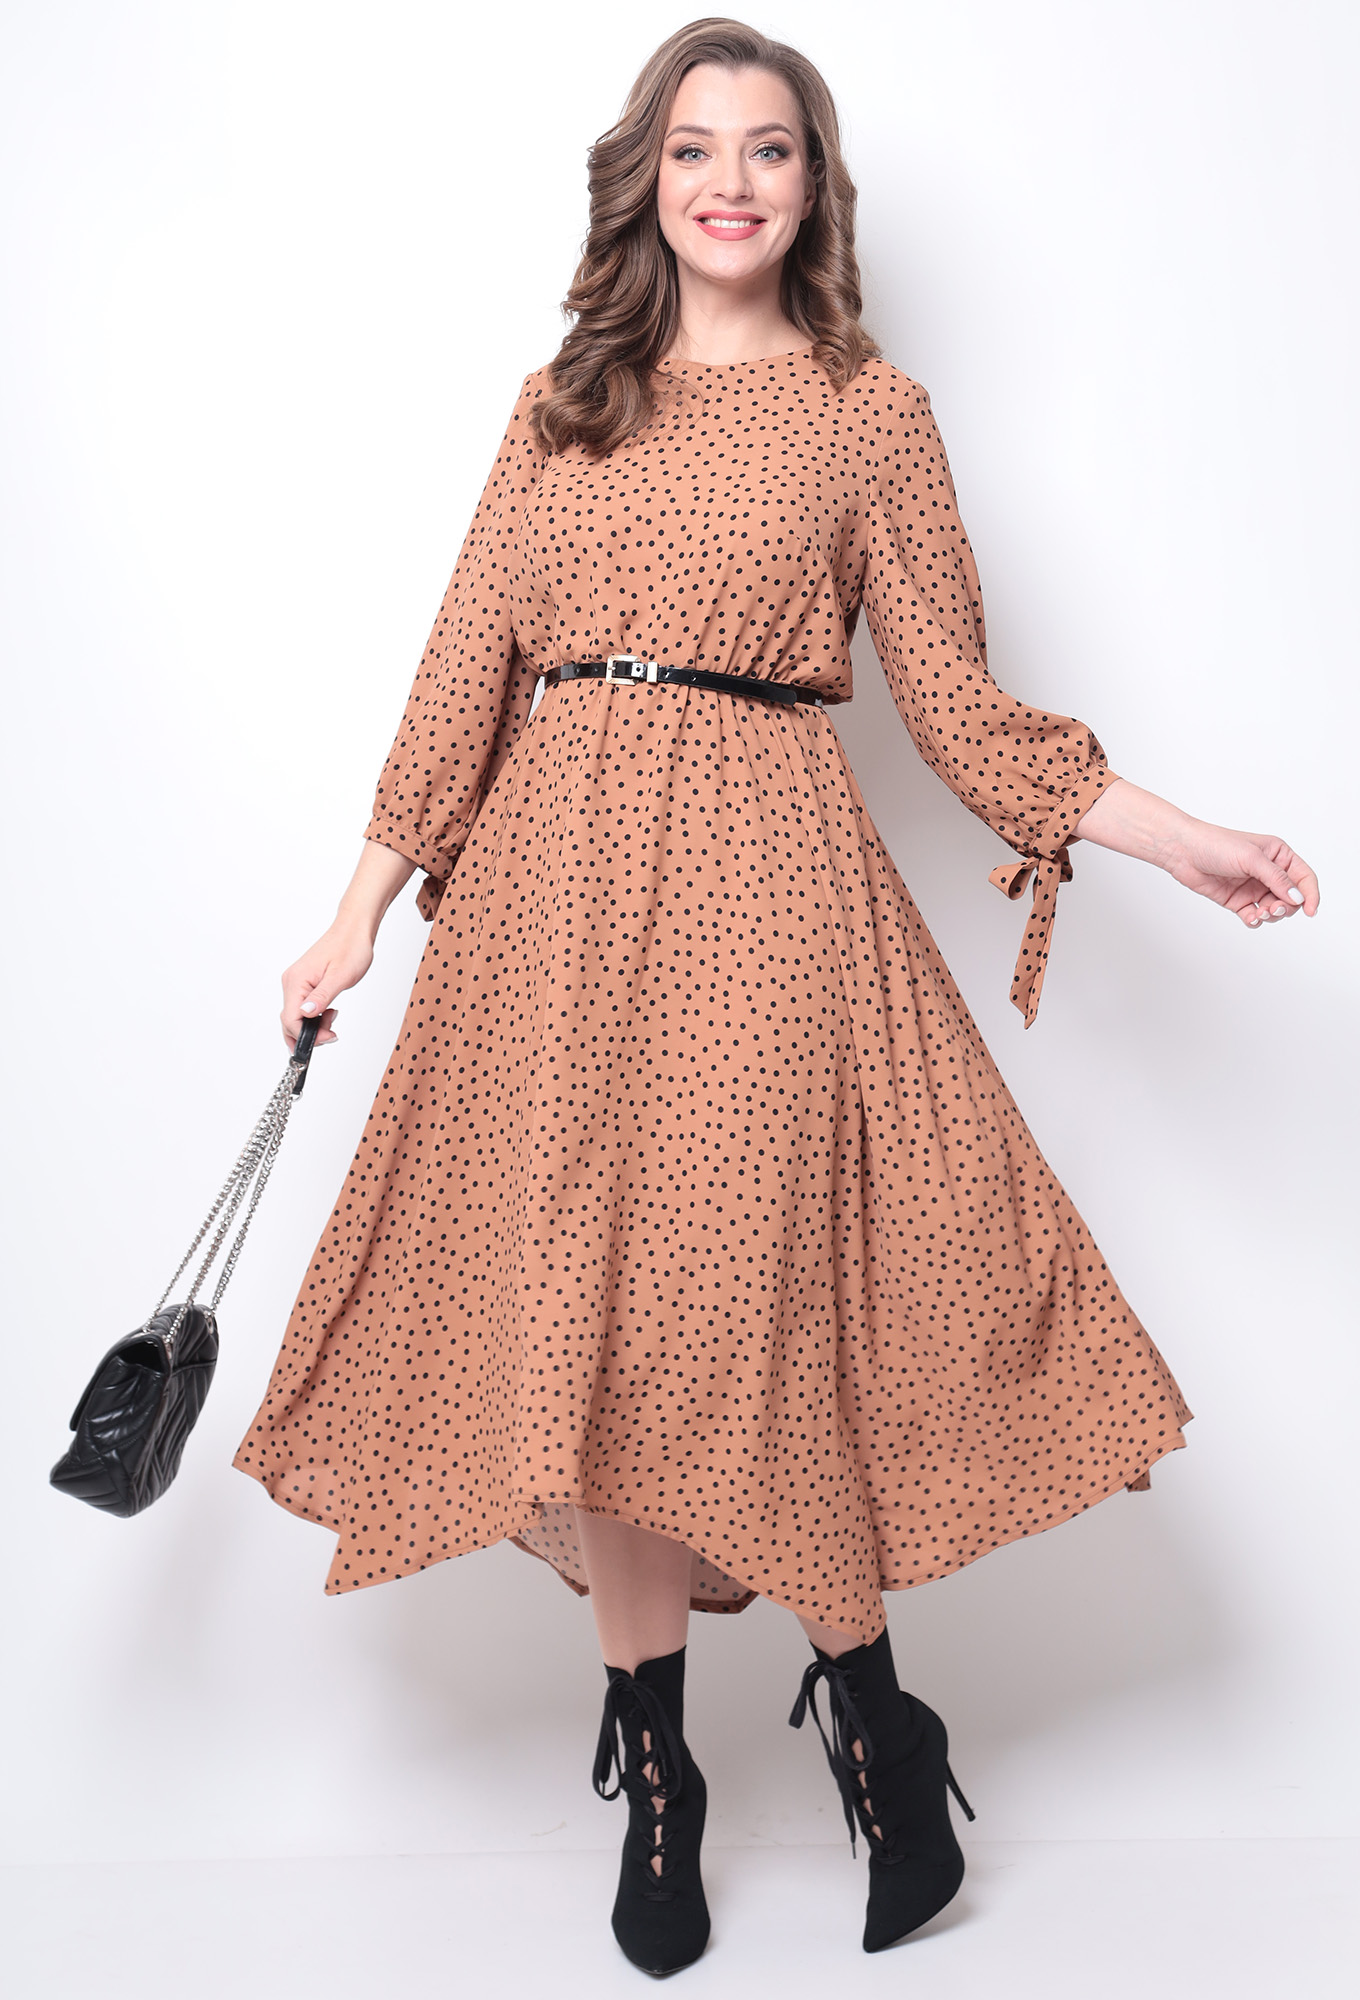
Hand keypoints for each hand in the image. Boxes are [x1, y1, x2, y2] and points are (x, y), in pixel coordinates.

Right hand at [278, 839, 417, 1050]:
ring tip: (333, 1020)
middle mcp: (291, 982)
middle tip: (332, 1033)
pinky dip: (313, 1017)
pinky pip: (302, 1007)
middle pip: (289, 1021)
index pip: (290, 1020)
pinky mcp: (303, 983)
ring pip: (296, 1016)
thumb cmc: (350, 948)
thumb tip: (306, 1015)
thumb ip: (322, 997)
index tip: (328, 1037)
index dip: (306, 1036)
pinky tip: (328, 1012)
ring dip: (313, 1026)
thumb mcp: (340, 977)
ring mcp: (296, 982)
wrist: (354, 930)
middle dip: (309, 1034)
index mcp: (296, 981)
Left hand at [1075, 781, 1318, 928]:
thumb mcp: (1252, 859)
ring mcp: (1253, 887)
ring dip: (1271, 915)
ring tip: (1259, 913)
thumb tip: (1297, 898)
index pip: (1304, 877)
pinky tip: (1250, 918)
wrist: (1183, 852)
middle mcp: (1268, 872)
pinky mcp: (1238, 900)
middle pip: (1291, 898)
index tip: (1310, 911)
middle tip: (1272, 909)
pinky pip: (1254, 916)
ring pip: (1274, 909)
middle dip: (1286, 907)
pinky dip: (1256, 920)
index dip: (1310, 895)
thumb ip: (1276, 879)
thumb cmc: (1216, 845)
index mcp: (1278, 855)